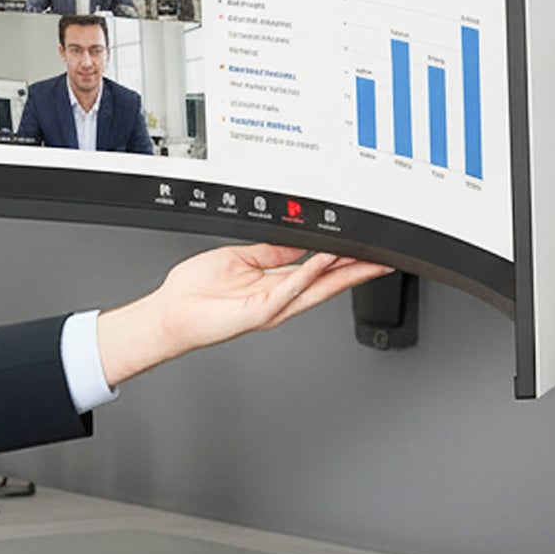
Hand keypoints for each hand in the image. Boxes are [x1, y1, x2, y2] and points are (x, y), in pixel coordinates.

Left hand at [94, 243, 391, 386]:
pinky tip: (321, 262)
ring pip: (315, 289)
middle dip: (356, 271)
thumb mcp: (241, 258)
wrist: (171, 313)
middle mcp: (277, 299)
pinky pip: (287, 290)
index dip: (344, 262)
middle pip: (326, 284)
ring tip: (363, 257)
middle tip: (382, 259)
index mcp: (274, 285)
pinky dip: (307, 275)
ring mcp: (270, 307)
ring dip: (340, 273)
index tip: (365, 250)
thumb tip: (296, 240)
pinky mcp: (258, 312)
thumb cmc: (196, 291)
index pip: (317, 272)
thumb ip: (270, 251)